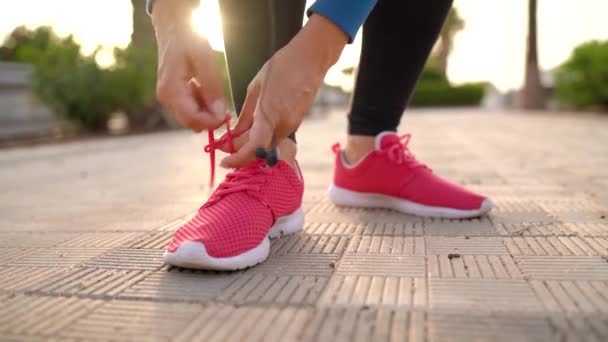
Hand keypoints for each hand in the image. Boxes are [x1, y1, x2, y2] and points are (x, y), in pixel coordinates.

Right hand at [152, 0, 226, 131]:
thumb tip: (220, 113)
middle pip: (191, 122)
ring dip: (207, 111)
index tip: (228, 114)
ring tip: (215, 92)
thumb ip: (212, 88)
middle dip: (210, 118)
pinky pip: (189, 108)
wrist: (173, 27)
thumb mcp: (205, 60)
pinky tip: (207, 90)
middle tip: (226, 106)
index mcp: (171, 91)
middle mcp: (166, 98)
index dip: (212, 122)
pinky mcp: (173, 95)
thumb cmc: (188, 39)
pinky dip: (202, 105)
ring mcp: (168, 97)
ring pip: (191, 117)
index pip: (192, 119)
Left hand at [220, 15, 347, 167]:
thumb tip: (235, 132)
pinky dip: (263, 136)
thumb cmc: (281, 66)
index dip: (238, 159)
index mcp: (270, 114)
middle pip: (261, 150)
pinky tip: (253, 127)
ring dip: (252, 143)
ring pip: (269, 143)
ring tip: (236, 135)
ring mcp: (293, 124)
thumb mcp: (256, 87)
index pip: (254, 149)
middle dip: (241, 151)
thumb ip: (246, 114)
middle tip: (225, 145)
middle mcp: (283, 124)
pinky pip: (276, 135)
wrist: (311, 58)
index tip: (225, 162)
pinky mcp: (297, 122)